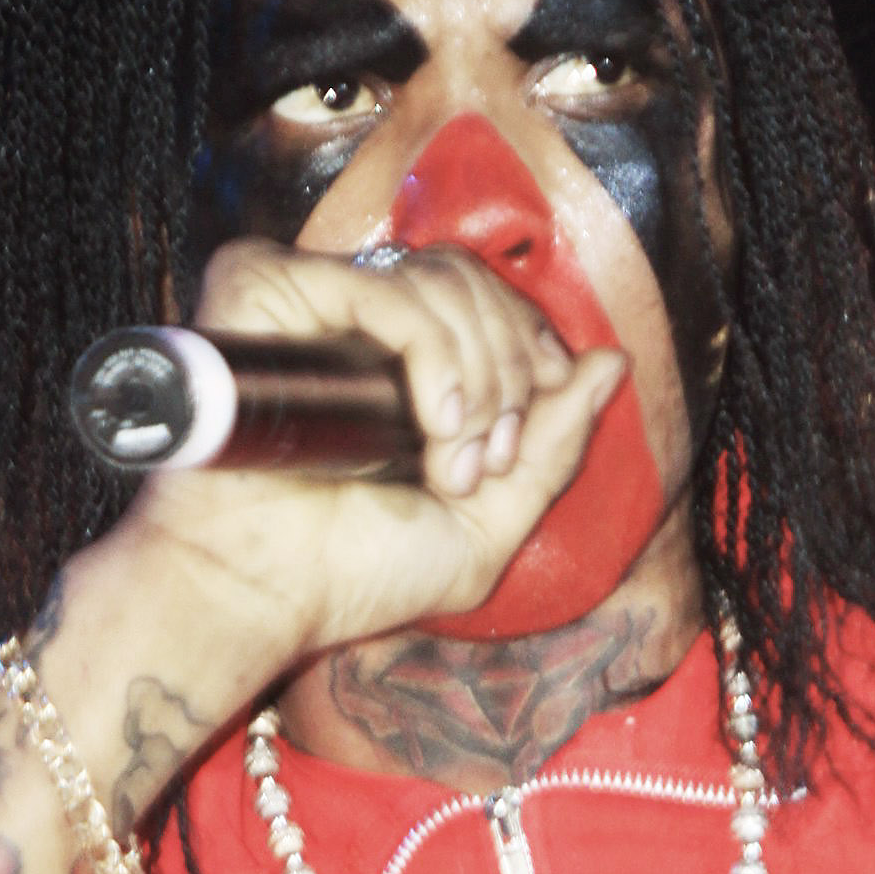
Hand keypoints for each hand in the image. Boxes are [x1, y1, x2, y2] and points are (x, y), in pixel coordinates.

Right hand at [95, 238, 625, 712]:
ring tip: (451, 463)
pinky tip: (432, 421)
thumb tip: (614, 362)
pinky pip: (386, 287)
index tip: (529, 420)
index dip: (531, 347)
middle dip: (511, 370)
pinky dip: (432, 351)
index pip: (488, 299)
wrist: (261, 595)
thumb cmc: (352, 574)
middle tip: (485, 461)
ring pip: (440, 278)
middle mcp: (355, 320)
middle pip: (474, 280)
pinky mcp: (264, 286)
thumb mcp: (488, 524)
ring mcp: (310, 298)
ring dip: (478, 375)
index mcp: (399, 361)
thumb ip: (554, 447)